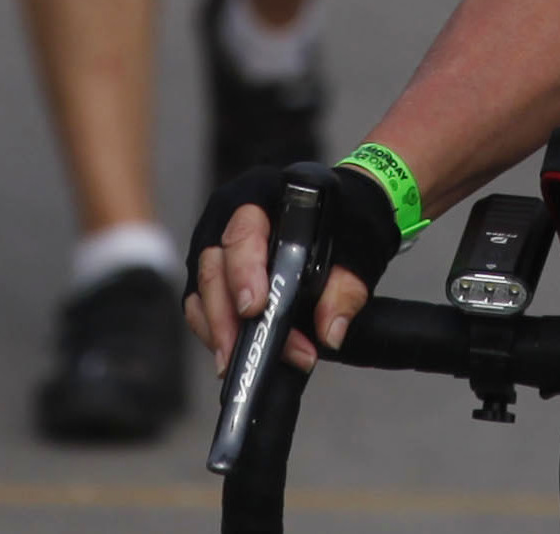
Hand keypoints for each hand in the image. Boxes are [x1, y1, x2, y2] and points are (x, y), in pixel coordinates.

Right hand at [181, 159, 410, 367]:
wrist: (345, 217)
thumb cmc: (345, 222)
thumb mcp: (357, 249)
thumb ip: (345, 289)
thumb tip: (330, 331)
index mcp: (266, 195)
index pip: (244, 232)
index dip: (245, 271)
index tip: (255, 307)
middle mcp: (231, 216)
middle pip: (214, 266)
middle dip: (228, 315)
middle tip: (249, 352)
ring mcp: (218, 245)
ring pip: (202, 291)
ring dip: (220, 331)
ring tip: (240, 364)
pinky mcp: (215, 275)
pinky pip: (202, 306)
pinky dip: (215, 333)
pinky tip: (233, 357)